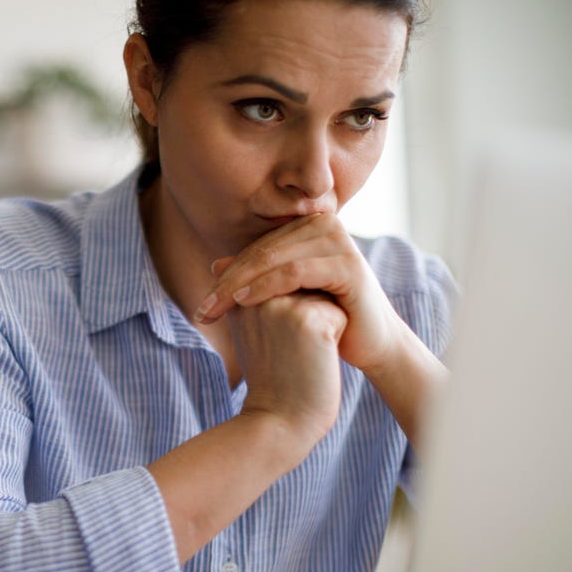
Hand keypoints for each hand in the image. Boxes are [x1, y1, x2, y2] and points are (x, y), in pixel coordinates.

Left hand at [195, 213, 404, 372]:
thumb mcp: (285, 297)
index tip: (201, 306)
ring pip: (273, 260)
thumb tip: (214, 264)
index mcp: (309, 227)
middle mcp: (325, 225)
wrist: (370, 346)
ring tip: (215, 309)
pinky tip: (241, 303)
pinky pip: (295, 272)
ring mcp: (339, 241)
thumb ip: (255, 277)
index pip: (257, 249)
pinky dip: (265, 286)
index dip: (226, 276)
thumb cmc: (325, 321)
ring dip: (238, 285)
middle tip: (201, 311)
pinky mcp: (348, 265)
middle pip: (262, 252)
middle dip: (227, 283)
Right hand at [230, 292, 347, 452]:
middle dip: (306, 315)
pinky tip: (314, 359)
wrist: (280, 421)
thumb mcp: (252, 330)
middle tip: (288, 353)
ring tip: (300, 354)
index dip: (289, 316)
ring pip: (322, 296)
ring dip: (321, 324)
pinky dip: (335, 337)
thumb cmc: (270, 378)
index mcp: (238, 294)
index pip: (284, 282)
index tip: (276, 346)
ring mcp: (280, 305)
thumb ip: (257, 294)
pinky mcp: (308, 318)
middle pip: (304, 284)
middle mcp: (255, 294)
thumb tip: (266, 271)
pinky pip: (339, 314)